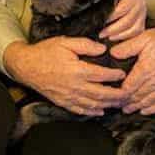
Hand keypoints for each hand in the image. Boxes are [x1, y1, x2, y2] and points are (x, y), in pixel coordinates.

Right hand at [4, 37, 125, 115]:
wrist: (26, 66)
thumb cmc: (45, 52)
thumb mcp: (66, 42)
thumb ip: (86, 45)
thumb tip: (103, 49)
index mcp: (77, 70)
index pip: (102, 75)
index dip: (115, 76)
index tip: (123, 75)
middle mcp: (75, 86)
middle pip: (101, 94)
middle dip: (117, 95)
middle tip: (128, 95)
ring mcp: (68, 96)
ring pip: (93, 104)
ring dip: (108, 105)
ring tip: (119, 104)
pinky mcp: (62, 102)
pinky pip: (80, 110)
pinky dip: (92, 112)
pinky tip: (100, 111)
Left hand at [99, 0, 146, 40]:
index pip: (121, 9)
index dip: (110, 17)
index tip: (99, 22)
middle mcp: (140, 2)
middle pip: (128, 20)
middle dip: (113, 29)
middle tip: (101, 34)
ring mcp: (142, 11)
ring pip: (134, 28)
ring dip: (120, 35)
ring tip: (107, 37)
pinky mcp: (142, 18)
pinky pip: (137, 31)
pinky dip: (127, 36)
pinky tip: (116, 37)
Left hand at [109, 24, 154, 113]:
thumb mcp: (144, 38)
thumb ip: (127, 47)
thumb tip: (113, 53)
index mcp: (146, 69)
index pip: (128, 87)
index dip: (119, 93)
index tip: (113, 95)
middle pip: (136, 97)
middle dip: (125, 102)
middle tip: (116, 104)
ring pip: (147, 102)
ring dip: (135, 107)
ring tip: (127, 109)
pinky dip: (152, 110)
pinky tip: (145, 111)